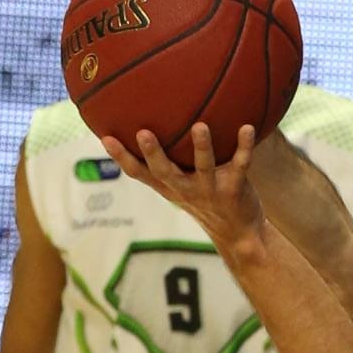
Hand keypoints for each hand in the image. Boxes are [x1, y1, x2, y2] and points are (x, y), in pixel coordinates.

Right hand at [102, 123, 264, 252]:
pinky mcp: (234, 189)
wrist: (239, 233)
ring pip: (204, 167)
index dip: (121, 158)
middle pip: (164, 171)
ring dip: (202, 147)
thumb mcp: (182, 184)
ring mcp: (210, 190)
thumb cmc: (206, 199)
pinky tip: (247, 127)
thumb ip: (169, 160)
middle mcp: (185, 188)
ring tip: (200, 126)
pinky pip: (240, 164)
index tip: (105, 137)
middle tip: (143, 133)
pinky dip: (244, 146)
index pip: (139, 173)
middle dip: (153, 153)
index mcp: (169, 186)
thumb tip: (155, 119)